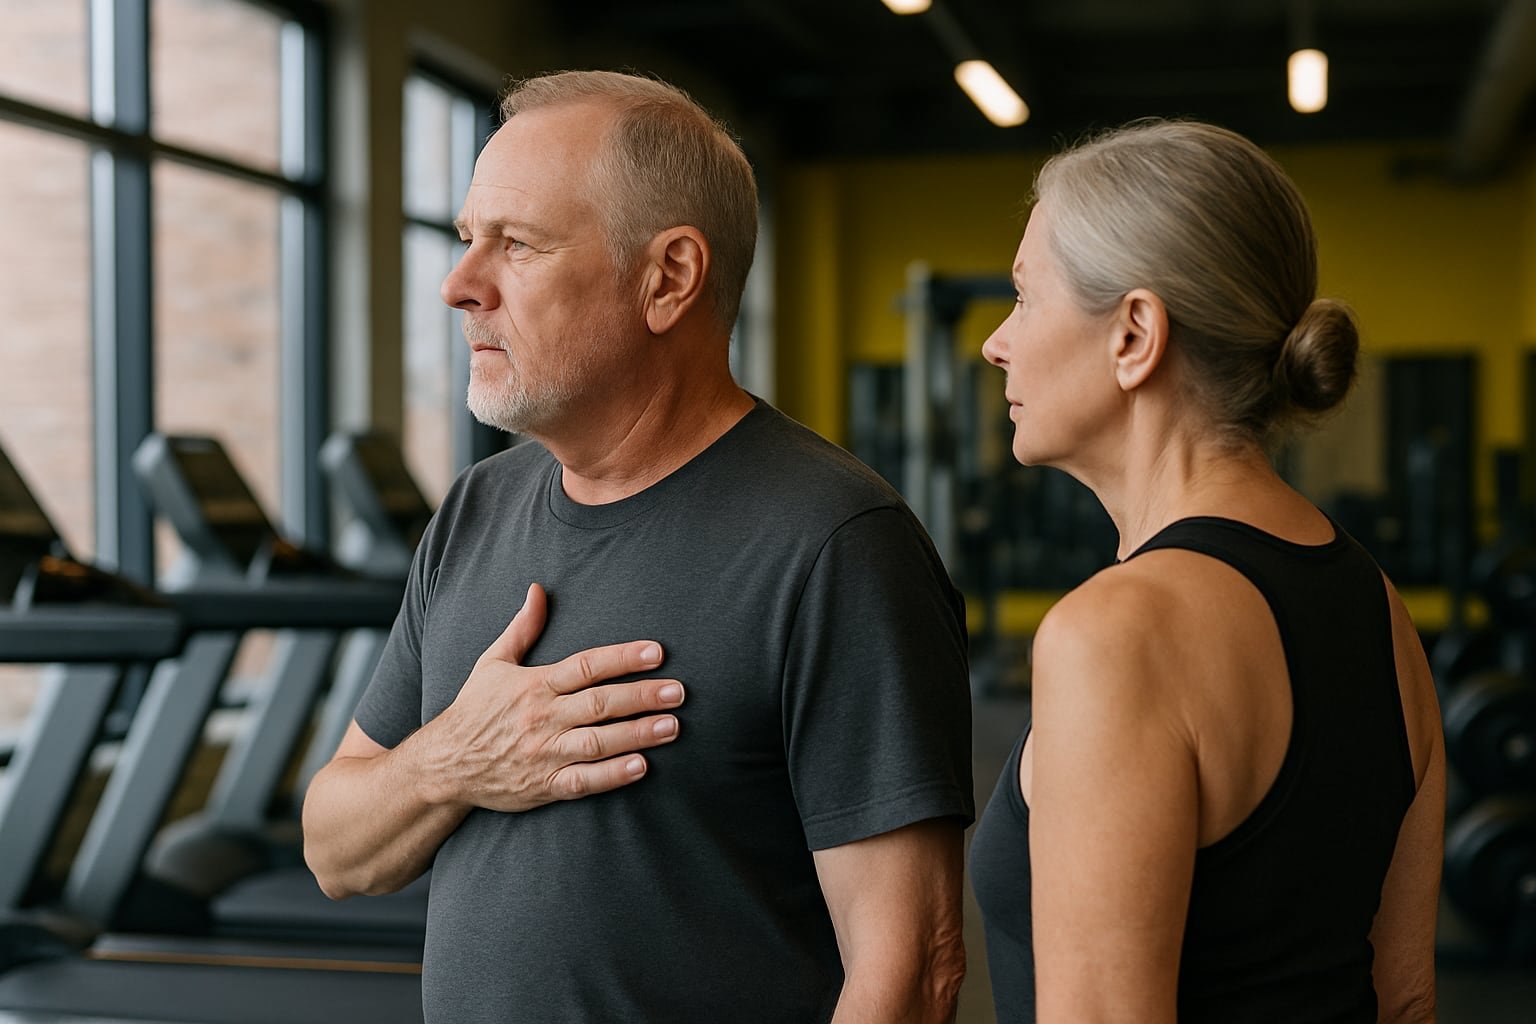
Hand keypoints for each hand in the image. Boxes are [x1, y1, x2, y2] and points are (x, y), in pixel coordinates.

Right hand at [425, 582, 683, 811]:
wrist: (443, 764)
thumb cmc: (474, 710)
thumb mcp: (491, 663)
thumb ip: (522, 628)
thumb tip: (538, 588)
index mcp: (534, 685)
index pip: (585, 666)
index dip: (622, 658)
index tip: (657, 652)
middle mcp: (542, 717)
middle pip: (599, 703)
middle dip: (642, 696)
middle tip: (679, 691)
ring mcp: (543, 753)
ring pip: (597, 742)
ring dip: (637, 734)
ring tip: (672, 726)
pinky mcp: (543, 786)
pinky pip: (582, 781)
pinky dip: (611, 775)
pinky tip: (640, 767)